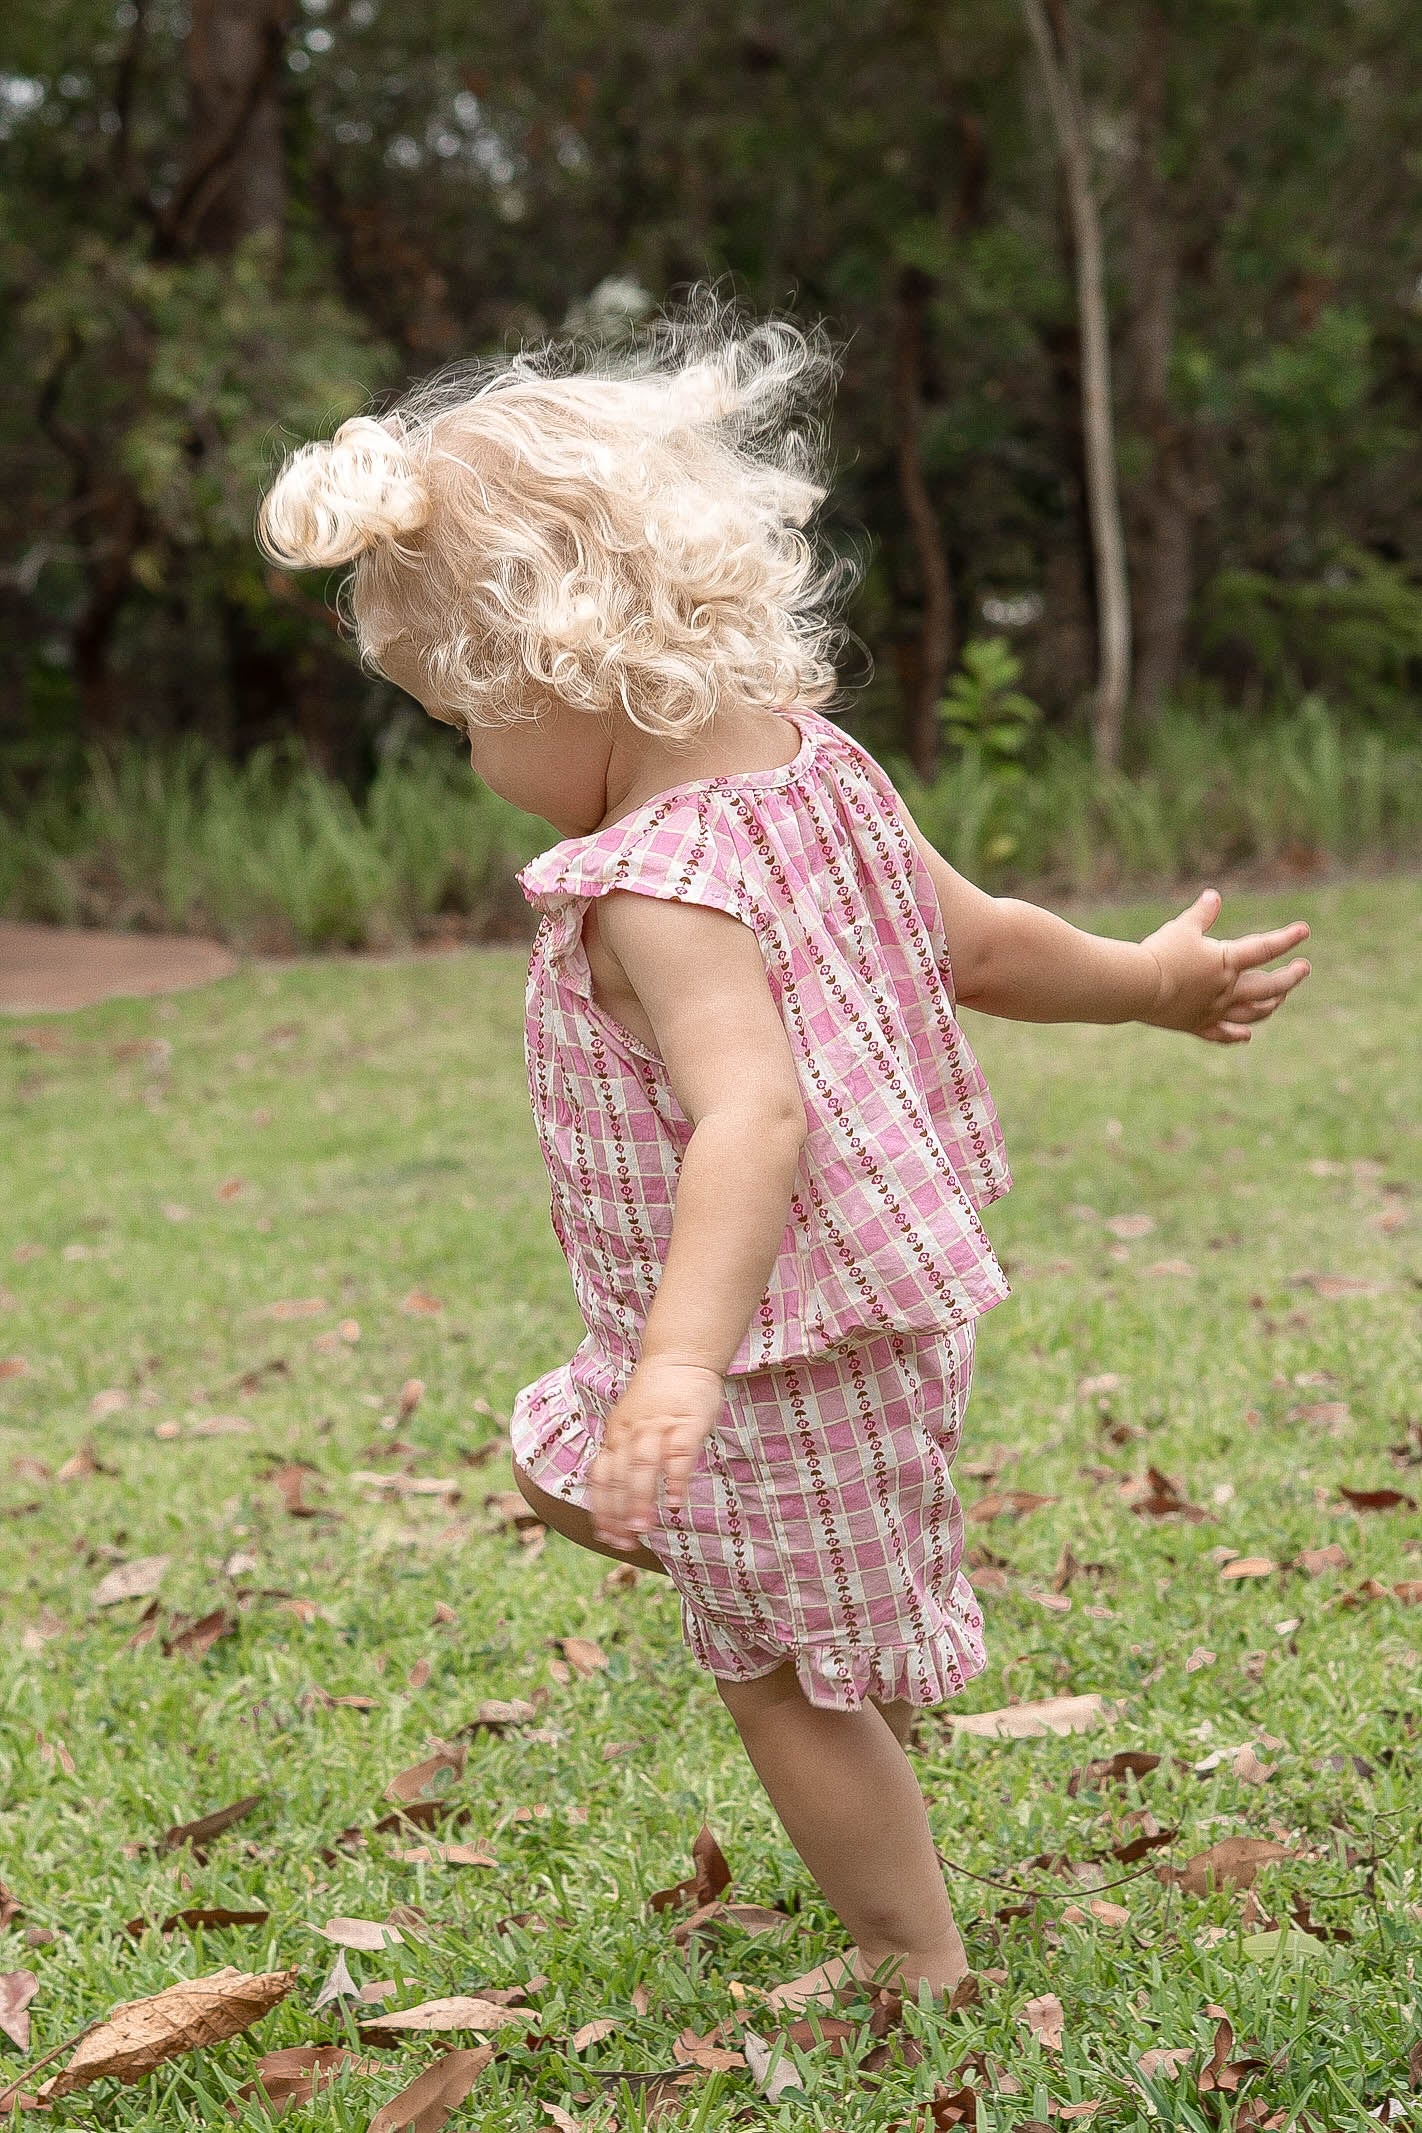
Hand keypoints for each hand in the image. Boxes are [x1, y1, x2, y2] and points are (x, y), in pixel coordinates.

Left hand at [588, 1359, 725, 1551]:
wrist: (681, 1356)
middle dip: (618, 1512)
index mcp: (616, 1435)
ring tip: (642, 1528)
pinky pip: (679, 1452)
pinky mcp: (687, 1422)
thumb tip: (620, 1499)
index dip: (602, 1509)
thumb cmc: (658, 1397)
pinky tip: (674, 1502)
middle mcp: (631, 1432)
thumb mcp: (630, 1424)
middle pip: (619, 1475)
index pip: (602, 1477)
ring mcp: (659, 1425)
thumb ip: (625, 1456)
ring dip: (639, 1498)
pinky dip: (675, 1478)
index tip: (605, 1537)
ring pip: (642, 1465)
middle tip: (624, 1541)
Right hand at [1141, 889, 1310, 1043]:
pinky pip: (1221, 1034)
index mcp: (1227, 962)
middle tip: (1303, 969)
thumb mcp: (1182, 927)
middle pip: (1269, 987)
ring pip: (1252, 1012)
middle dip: (1290, 978)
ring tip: (1280, 998)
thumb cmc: (1160, 953)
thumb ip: (1202, 914)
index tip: (1305, 931)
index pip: (1264, 948)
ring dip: (1270, 1005)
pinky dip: (1235, 1035)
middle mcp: (1227, 989)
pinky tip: (1246, 1036)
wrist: (1137, 987)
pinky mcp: (1195, 1024)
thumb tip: (1214, 896)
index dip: (1286, 939)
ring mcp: (1213, 1010)